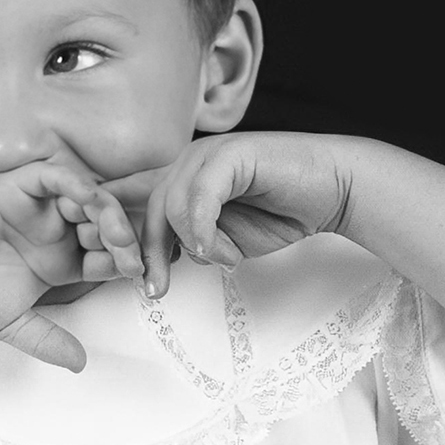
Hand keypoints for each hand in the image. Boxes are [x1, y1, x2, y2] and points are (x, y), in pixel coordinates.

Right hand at [0, 162, 142, 370]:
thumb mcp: (12, 323)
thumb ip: (47, 340)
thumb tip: (81, 365)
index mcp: (62, 262)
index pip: (106, 259)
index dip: (123, 266)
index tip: (137, 278)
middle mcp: (57, 232)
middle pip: (106, 227)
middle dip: (123, 239)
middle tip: (131, 255)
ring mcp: (43, 207)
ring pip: (90, 200)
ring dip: (108, 213)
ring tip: (115, 233)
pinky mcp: (23, 185)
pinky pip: (58, 177)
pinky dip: (77, 184)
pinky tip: (88, 198)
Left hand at [101, 132, 351, 298]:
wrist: (332, 190)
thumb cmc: (281, 211)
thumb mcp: (224, 238)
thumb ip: (189, 243)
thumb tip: (155, 265)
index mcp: (182, 178)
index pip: (132, 194)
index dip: (115, 224)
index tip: (113, 264)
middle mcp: (188, 161)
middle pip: (148, 210)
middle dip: (148, 255)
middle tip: (155, 290)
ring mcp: (208, 154)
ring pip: (171, 207)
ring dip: (198, 246)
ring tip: (228, 258)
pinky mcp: (230, 155)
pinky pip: (199, 199)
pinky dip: (206, 232)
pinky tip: (222, 250)